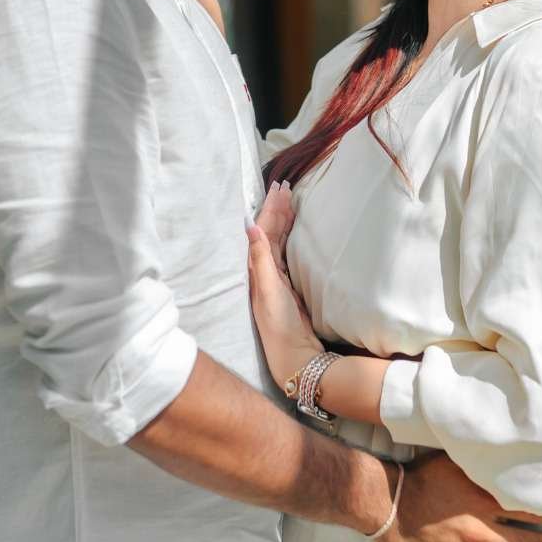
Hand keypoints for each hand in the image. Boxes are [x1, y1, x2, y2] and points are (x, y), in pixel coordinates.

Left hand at [247, 198, 320, 391]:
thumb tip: (248, 224)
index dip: (271, 208)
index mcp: (257, 268)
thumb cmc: (278, 324)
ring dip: (284, 219)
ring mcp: (277, 277)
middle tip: (286, 186)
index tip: (280, 187)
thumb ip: (260, 257)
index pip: (264, 230)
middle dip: (278, 208)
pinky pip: (287, 252)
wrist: (293, 354)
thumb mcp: (268, 289)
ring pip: (279, 239)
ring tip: (290, 200)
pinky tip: (293, 229)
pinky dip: (290, 236)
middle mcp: (265, 270)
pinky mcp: (289, 285)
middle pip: (271, 231)